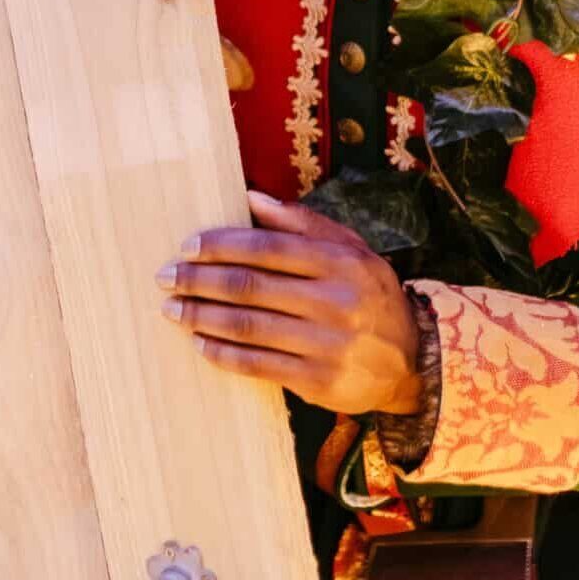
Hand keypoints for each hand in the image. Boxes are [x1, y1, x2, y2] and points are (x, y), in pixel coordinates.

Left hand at [156, 190, 423, 415]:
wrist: (412, 358)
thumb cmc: (370, 293)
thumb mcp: (351, 248)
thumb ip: (302, 222)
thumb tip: (251, 197)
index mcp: (341, 262)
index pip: (268, 248)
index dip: (222, 245)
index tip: (187, 246)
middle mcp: (335, 302)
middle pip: (252, 287)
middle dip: (200, 281)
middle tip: (166, 278)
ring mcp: (327, 345)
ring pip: (250, 327)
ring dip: (202, 317)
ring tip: (172, 310)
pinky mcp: (318, 382)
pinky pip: (259, 366)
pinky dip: (224, 353)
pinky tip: (200, 343)